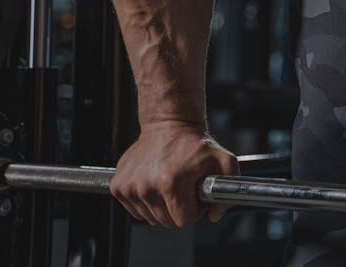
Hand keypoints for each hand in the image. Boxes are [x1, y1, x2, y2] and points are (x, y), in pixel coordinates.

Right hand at [110, 121, 238, 227]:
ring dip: (163, 205)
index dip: (196, 209)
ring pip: (151, 218)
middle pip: (167, 222)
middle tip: (185, 187)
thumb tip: (215, 215)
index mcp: (170, 182)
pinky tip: (155, 182)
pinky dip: (147, 201)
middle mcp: (146, 186)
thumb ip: (228, 192)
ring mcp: (129, 187)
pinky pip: (136, 210)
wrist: (169, 124)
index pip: (184, 220)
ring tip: (170, 182)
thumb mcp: (225, 161)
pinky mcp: (118, 186)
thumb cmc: (195, 143)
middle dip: (180, 209)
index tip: (196, 194)